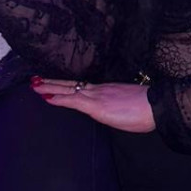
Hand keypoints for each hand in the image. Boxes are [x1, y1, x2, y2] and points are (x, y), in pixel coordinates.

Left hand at [30, 79, 155, 132]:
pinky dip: (59, 99)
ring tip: (35, 86)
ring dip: (50, 88)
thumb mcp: (127, 106)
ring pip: (68, 90)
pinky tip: (47, 98)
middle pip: (70, 84)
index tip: (52, 82)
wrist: (155, 105)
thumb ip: (115, 106)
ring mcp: (96, 96)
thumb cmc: (147, 109)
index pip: (81, 86)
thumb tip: (111, 111)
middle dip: (52, 83)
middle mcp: (98, 90)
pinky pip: (73, 101)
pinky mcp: (97, 105)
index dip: (65, 84)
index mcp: (106, 90)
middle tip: (35, 80)